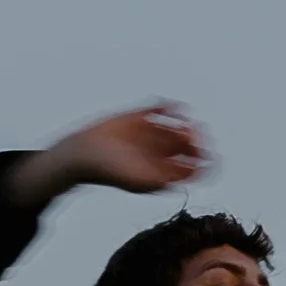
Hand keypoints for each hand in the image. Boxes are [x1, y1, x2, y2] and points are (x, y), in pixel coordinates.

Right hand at [5, 104, 208, 211]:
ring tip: (176, 120)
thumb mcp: (139, 179)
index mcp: (165, 172)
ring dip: (184, 122)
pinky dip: (169, 105)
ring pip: (181, 126)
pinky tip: (163, 107)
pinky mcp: (141, 118)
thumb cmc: (109, 170)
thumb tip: (189, 172)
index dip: (204, 157)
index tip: (196, 148)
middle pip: (193, 145)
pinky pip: (163, 108)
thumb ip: (164, 178)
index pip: (198, 167)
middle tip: (185, 131)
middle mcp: (162, 154)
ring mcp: (153, 135)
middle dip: (195, 137)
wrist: (82, 152)